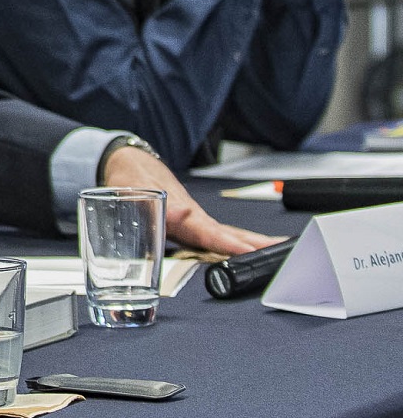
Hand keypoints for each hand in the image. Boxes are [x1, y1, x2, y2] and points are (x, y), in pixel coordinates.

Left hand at [100, 145, 279, 255]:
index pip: (209, 233)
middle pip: (230, 234)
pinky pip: (218, 236)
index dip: (228, 244)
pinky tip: (253, 250)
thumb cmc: (132, 179)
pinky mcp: (193, 224)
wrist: (132, 165)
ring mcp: (196, 221)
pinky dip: (238, 243)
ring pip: (229, 234)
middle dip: (257, 244)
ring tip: (282, 251)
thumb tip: (172, 217)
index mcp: (181, 214)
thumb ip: (149, 208)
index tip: (248, 252)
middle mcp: (195, 218)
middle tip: (285, 252)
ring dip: (254, 243)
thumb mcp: (132, 192)